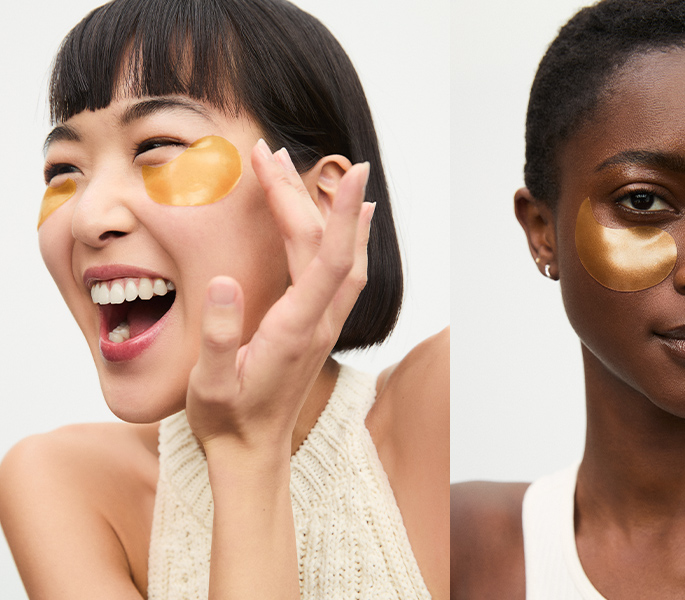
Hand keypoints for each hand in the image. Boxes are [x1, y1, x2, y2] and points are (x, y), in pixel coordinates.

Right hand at [185, 139, 373, 457]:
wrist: (253, 453)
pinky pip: (342, 272)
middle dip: (301, 193)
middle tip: (269, 152)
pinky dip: (344, 237)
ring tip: (299, 168)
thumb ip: (217, 337)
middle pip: (325, 247)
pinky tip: (346, 216)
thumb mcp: (210, 386)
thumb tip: (223, 282)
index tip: (349, 172)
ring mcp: (323, 324)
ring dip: (324, 210)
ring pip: (339, 257)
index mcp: (294, 331)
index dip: (338, 215)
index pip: (324, 261)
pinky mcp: (319, 326)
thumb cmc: (227, 420)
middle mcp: (319, 322)